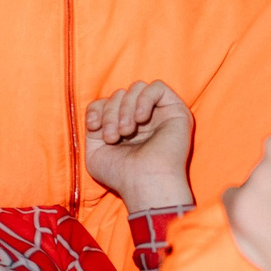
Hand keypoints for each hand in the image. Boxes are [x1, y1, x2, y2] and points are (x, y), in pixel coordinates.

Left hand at [83, 80, 193, 211]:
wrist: (144, 183)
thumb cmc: (121, 174)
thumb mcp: (95, 151)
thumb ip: (94, 126)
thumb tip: (98, 109)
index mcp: (124, 127)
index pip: (107, 102)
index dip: (98, 109)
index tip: (94, 128)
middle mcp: (142, 119)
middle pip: (119, 94)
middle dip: (110, 113)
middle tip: (112, 137)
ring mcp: (159, 114)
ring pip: (136, 88)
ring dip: (125, 108)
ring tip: (126, 132)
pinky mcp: (176, 110)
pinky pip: (158, 87)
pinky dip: (144, 100)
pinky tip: (141, 119)